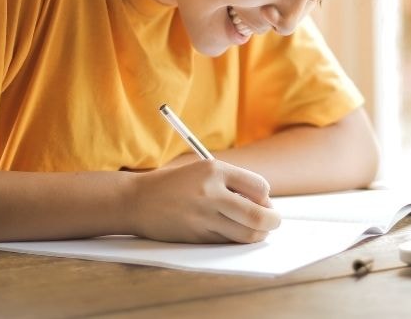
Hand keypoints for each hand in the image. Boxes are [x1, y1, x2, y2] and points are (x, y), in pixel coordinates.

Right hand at [127, 159, 280, 243]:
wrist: (137, 200)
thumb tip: (265, 205)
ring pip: (246, 234)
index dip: (266, 197)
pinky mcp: (196, 236)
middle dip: (272, 221)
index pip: (260, 187)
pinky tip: (232, 233)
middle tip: (273, 222)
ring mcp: (203, 217)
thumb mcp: (203, 171)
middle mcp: (210, 193)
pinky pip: (228, 242)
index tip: (263, 202)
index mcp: (214, 170)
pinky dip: (236, 240)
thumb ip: (233, 183)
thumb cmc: (175, 185)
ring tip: (256, 230)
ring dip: (258, 234)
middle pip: (258, 215)